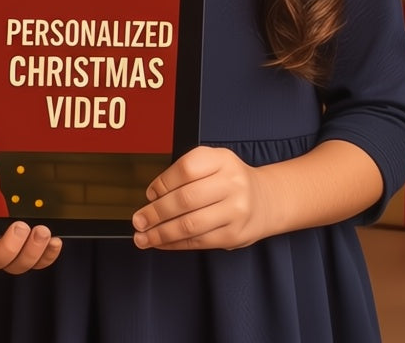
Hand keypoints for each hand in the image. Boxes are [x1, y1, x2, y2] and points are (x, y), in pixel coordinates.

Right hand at [0, 221, 61, 272]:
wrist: (5, 195)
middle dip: (11, 245)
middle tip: (21, 226)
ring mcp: (8, 254)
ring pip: (16, 265)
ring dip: (32, 250)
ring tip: (42, 231)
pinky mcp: (27, 254)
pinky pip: (37, 263)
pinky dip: (48, 254)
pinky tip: (55, 241)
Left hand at [132, 145, 268, 250]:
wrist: (266, 200)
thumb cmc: (229, 180)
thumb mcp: (212, 163)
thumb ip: (185, 173)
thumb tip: (153, 196)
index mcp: (221, 160)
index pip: (186, 169)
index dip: (163, 183)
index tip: (149, 194)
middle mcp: (231, 184)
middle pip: (185, 199)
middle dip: (156, 212)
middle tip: (138, 220)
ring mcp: (235, 211)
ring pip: (190, 225)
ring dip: (161, 233)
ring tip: (143, 237)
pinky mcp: (235, 235)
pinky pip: (199, 241)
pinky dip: (176, 244)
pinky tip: (161, 243)